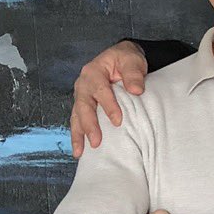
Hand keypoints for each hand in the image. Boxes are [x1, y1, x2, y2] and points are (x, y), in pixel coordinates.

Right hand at [71, 41, 146, 156]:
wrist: (121, 60)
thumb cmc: (126, 60)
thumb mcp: (132, 60)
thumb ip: (133, 73)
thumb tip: (136, 90)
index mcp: (94, 71)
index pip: (100, 90)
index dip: (108, 106)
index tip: (118, 121)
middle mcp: (84, 84)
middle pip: (83, 106)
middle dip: (89, 125)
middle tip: (96, 142)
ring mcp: (82, 96)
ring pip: (76, 116)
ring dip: (78, 134)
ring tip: (80, 152)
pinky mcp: (84, 106)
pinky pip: (78, 121)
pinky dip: (78, 135)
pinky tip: (80, 151)